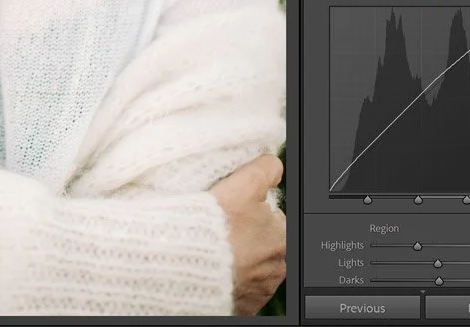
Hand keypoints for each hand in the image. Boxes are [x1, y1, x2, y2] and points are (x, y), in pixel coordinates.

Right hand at [210, 154, 286, 314]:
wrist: (186, 261)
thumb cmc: (216, 224)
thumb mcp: (244, 185)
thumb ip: (265, 170)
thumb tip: (273, 164)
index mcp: (282, 239)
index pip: (274, 217)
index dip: (252, 208)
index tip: (234, 207)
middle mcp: (276, 268)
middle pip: (262, 243)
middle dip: (246, 235)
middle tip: (221, 226)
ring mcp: (257, 289)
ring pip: (249, 266)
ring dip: (236, 258)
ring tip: (212, 245)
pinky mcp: (239, 305)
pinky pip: (235, 286)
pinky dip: (226, 276)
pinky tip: (210, 264)